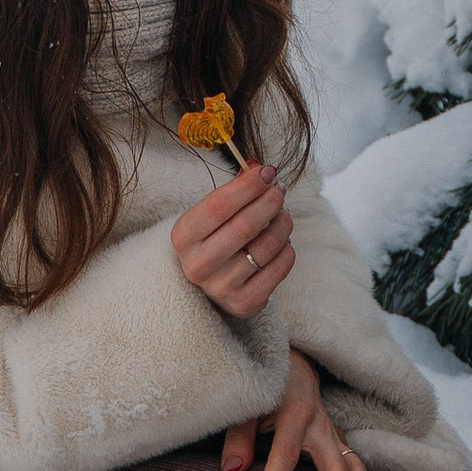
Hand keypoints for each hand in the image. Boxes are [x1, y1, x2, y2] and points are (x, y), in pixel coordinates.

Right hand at [171, 154, 293, 319]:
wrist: (211, 286)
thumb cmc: (215, 239)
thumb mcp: (213, 214)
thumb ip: (235, 189)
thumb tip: (260, 168)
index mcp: (183, 236)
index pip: (218, 206)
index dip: (248, 186)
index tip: (268, 172)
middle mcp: (198, 264)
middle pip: (245, 226)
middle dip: (270, 201)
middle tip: (280, 190)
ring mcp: (221, 286)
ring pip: (267, 246)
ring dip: (283, 223)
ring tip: (283, 215)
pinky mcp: (245, 302)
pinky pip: (280, 267)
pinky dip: (288, 248)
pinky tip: (282, 242)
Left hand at [221, 347, 380, 470]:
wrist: (291, 363)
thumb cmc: (263, 388)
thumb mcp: (245, 406)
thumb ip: (238, 438)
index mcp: (294, 414)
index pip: (284, 454)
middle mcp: (319, 425)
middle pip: (334, 464)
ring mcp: (332, 434)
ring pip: (354, 466)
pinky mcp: (337, 442)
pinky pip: (355, 466)